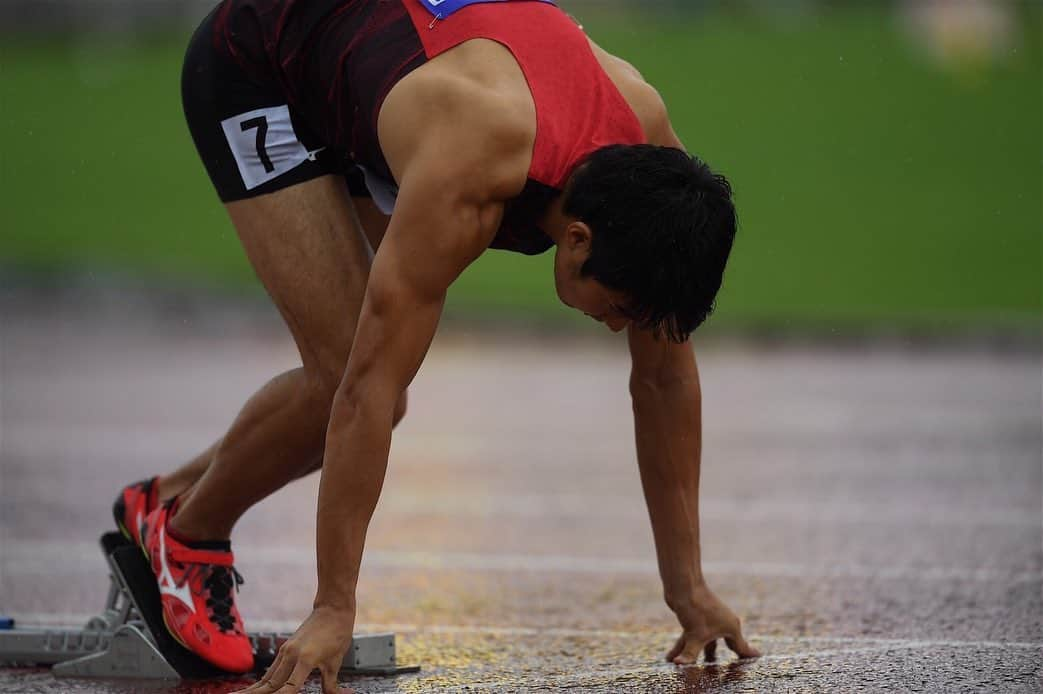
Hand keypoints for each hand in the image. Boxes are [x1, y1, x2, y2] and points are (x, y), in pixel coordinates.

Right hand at [234, 606, 355, 693]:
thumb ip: (331, 685)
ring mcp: (285, 652)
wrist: (332, 609)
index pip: (290, 686)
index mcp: (306, 659)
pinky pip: (270, 670)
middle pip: (270, 683)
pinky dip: (260, 683)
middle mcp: (291, 655)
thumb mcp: (336, 661)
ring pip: (266, 677)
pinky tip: (252, 690)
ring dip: (252, 690)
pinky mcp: (284, 650)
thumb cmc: (337, 633)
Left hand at [666, 584, 760, 664]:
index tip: (759, 658)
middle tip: (726, 671)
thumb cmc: (696, 609)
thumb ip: (690, 654)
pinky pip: (691, 637)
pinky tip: (671, 656)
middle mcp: (723, 623)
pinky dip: (683, 647)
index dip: (748, 655)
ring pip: (703, 642)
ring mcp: (709, 620)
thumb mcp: (694, 635)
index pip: (741, 647)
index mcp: (730, 628)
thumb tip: (679, 664)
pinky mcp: (696, 618)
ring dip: (695, 655)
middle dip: (721, 658)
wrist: (684, 586)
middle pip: (724, 645)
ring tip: (690, 670)